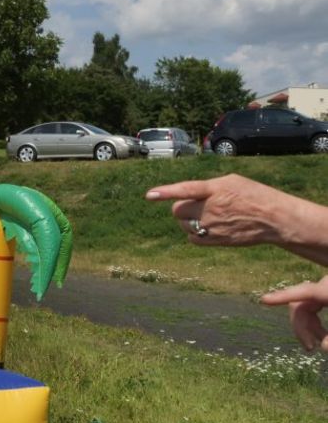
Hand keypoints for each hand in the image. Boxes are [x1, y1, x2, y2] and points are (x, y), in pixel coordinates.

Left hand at [146, 174, 291, 246]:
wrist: (273, 219)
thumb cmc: (253, 195)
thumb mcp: (230, 181)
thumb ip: (206, 187)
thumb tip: (187, 195)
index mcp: (215, 190)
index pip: (186, 190)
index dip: (166, 192)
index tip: (149, 195)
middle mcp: (211, 208)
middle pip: (177, 210)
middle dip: (182, 208)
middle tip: (197, 205)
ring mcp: (213, 227)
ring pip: (183, 225)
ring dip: (188, 221)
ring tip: (208, 216)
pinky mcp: (216, 241)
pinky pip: (192, 239)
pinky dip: (195, 234)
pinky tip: (209, 228)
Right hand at [261, 276, 327, 351]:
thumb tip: (323, 348)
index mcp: (327, 290)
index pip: (303, 292)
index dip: (282, 297)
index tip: (264, 301)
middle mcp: (322, 287)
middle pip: (300, 304)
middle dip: (301, 328)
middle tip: (310, 349)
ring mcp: (322, 290)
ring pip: (304, 308)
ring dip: (309, 328)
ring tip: (319, 345)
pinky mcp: (323, 296)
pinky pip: (311, 308)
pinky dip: (314, 323)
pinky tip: (320, 336)